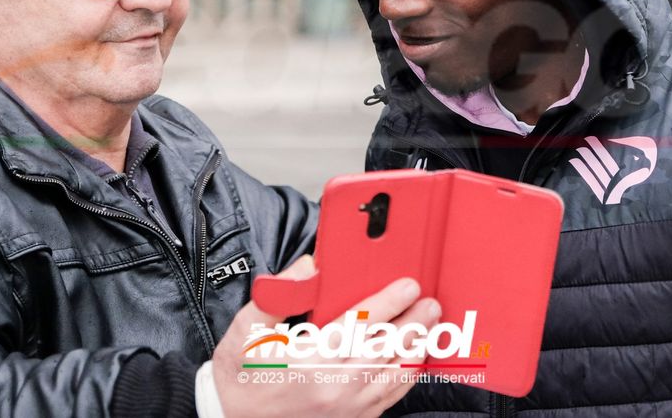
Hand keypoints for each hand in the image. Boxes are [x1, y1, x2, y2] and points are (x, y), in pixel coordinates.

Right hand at [213, 256, 440, 416]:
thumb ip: (279, 294)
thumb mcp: (246, 328)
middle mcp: (333, 386)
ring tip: (430, 328)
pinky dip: (405, 379)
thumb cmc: (240, 374)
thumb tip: (310, 267)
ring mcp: (345, 408)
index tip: (408, 286)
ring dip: (415, 350)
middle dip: (413, 324)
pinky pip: (388, 399)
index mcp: (310, 360)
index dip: (388, 302)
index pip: (360, 324)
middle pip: (385, 350)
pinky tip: (413, 362)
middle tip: (431, 304)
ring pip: (393, 376)